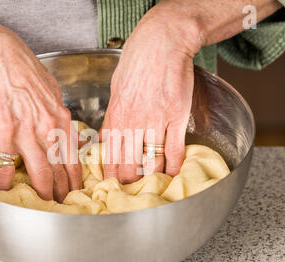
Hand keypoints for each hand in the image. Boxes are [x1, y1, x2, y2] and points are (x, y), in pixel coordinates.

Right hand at [0, 32, 81, 200]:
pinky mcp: (5, 133)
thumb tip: (70, 131)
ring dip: (42, 193)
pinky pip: (6, 164)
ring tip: (43, 208)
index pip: (73, 158)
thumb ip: (61, 116)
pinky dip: (4, 181)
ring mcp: (28, 133)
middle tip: (64, 207)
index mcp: (62, 121)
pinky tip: (2, 192)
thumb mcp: (54, 92)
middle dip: (63, 193)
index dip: (75, 179)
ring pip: (40, 172)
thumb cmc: (26, 71)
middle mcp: (50, 130)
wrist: (1, 58)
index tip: (76, 192)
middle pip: (60, 170)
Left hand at [102, 2, 201, 183]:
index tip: (111, 187)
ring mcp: (155, 121)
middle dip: (129, 183)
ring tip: (153, 189)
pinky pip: (174, 149)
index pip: (110, 155)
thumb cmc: (136, 64)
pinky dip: (175, 165)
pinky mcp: (176, 117)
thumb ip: (113, 117)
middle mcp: (132, 122)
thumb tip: (108, 137)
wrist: (161, 43)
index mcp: (115, 117)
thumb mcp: (115, 90)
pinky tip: (175, 175)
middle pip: (128, 163)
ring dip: (152, 177)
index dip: (110, 175)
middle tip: (131, 195)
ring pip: (151, 160)